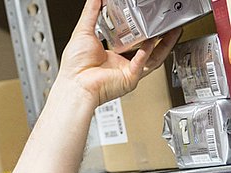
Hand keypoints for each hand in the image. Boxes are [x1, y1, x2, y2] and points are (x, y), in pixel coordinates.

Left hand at [58, 0, 181, 105]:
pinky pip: (144, 64)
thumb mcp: (83, 32)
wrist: (74, 85)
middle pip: (147, 50)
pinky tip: (152, 41)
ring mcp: (126, 72)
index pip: (131, 41)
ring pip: (153, 58)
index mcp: (110, 55)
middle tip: (166, 25)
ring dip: (164, 45)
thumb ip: (91, 13)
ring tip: (172, 31)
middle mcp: (120, 65)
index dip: (140, 30)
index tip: (145, 18)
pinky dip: (148, 52)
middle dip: (160, 38)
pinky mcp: (130, 79)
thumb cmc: (74, 67)